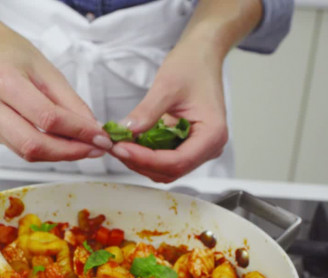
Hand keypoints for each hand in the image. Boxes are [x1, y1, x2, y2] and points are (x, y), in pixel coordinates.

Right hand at [0, 26, 113, 161]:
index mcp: (3, 81)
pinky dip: (44, 150)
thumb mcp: (46, 69)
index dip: (78, 132)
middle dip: (69, 152)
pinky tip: (60, 143)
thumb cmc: (12, 54)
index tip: (101, 138)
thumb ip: (70, 101)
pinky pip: (19, 149)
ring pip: (25, 152)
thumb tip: (93, 129)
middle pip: (33, 144)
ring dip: (58, 155)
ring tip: (82, 147)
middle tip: (94, 150)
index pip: (47, 118)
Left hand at [109, 42, 228, 182]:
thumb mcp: (166, 86)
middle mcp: (209, 147)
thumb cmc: (192, 66)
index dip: (146, 159)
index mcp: (213, 135)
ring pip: (165, 169)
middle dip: (140, 161)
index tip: (121, 149)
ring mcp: (198, 149)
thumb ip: (147, 112)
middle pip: (171, 170)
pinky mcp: (187, 145)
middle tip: (115, 147)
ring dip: (140, 161)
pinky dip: (145, 154)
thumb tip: (126, 132)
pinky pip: (164, 159)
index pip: (177, 162)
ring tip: (119, 144)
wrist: (201, 57)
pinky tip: (129, 142)